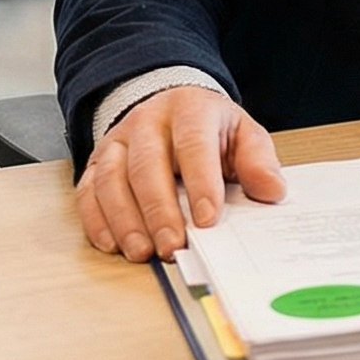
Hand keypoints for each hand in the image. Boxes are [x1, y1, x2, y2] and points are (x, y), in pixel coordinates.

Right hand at [76, 85, 286, 261]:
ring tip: (143, 252)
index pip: (193, 144)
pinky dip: (97, 220)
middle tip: (173, 246)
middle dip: (160, 210)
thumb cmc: (210, 130)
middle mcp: (148, 121)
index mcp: (190, 109)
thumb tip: (271, 190)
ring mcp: (118, 140)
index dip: (201, 182)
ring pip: (111, 178)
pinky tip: (113, 244)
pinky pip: (88, 190)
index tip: (208, 219)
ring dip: (125, 220)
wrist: (172, 107)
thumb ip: (258, 161)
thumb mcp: (243, 134)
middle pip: (147, 165)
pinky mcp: (97, 161)